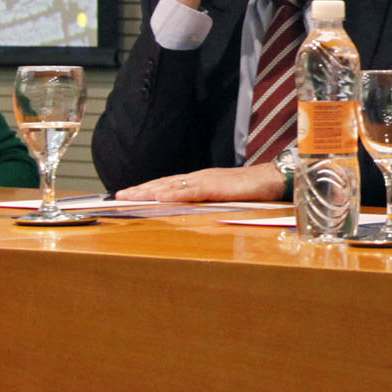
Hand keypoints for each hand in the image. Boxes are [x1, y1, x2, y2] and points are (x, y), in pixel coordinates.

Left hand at [114, 164, 283, 203]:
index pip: (168, 185)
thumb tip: (192, 213)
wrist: (273, 179)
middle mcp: (199, 178)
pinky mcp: (216, 186)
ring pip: (172, 185)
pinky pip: (190, 191)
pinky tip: (159, 196)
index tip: (129, 194)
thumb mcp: (225, 198)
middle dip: (140, 189)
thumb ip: (209, 203)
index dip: (148, 189)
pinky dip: (172, 193)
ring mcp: (207, 180)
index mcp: (201, 181)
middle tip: (117, 195)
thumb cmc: (253, 190)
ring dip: (149, 191)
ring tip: (130, 195)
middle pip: (164, 183)